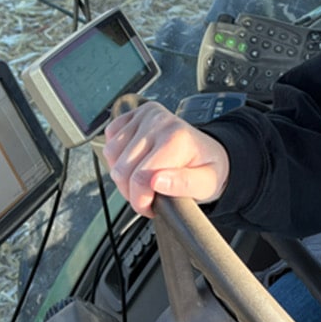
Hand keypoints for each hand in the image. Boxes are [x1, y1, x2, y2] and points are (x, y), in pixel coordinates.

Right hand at [102, 101, 230, 217]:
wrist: (210, 150)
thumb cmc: (208, 168)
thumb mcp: (206, 184)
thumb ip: (184, 184)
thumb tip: (156, 182)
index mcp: (177, 139)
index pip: (140, 178)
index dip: (140, 201)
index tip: (150, 208)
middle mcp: (159, 122)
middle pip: (122, 169)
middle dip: (131, 192)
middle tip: (147, 197)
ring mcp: (146, 115)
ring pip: (111, 153)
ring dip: (122, 174)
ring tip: (141, 180)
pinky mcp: (136, 113)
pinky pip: (110, 136)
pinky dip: (116, 154)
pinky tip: (134, 161)